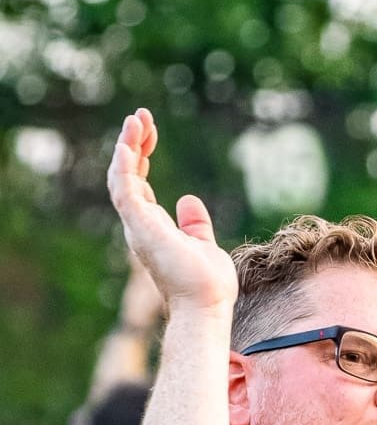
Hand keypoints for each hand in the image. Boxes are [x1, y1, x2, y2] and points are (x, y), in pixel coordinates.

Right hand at [107, 108, 237, 315]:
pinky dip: (122, 165)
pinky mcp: (140, 227)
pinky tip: (127, 143)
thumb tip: (188, 200)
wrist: (206, 307)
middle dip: (133, 144)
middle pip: (128, 176)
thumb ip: (194, 224)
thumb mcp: (204, 245)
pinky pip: (123, 189)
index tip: (150, 132)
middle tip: (141, 116)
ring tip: (136, 119)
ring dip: (127, 147)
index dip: (142, 156)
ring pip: (122, 178)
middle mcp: (140, 226)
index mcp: (153, 228)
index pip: (140, 185)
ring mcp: (138, 226)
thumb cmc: (206, 285)